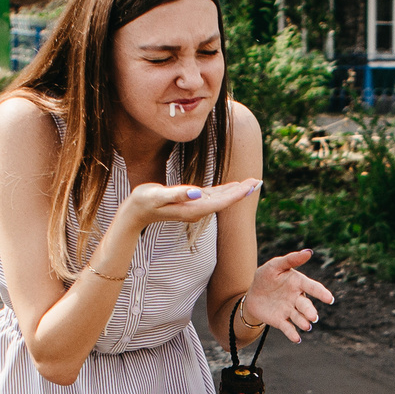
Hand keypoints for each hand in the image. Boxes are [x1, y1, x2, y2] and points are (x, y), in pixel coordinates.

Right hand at [127, 177, 259, 230]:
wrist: (135, 212)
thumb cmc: (145, 201)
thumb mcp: (159, 195)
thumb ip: (178, 194)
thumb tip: (197, 194)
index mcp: (193, 209)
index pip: (220, 201)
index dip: (237, 194)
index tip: (251, 185)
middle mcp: (197, 210)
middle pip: (225, 201)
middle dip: (242, 191)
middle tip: (258, 181)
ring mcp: (194, 207)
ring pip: (221, 198)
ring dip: (236, 191)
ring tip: (251, 182)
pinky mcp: (190, 202)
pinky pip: (212, 196)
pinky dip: (224, 191)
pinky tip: (233, 187)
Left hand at [239, 249, 334, 343]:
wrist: (253, 294)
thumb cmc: (267, 276)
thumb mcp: (276, 265)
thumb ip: (291, 259)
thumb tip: (309, 252)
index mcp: (298, 283)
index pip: (312, 287)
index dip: (321, 293)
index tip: (329, 299)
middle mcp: (297, 298)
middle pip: (306, 306)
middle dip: (310, 312)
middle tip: (313, 317)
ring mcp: (290, 311)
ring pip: (299, 318)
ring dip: (303, 322)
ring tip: (306, 326)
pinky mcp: (281, 321)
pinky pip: (288, 328)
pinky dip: (293, 334)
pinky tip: (297, 339)